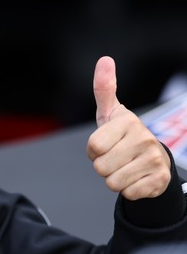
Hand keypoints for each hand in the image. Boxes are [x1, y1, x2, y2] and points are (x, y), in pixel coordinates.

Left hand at [87, 56, 170, 200]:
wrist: (153, 159)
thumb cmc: (123, 134)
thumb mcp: (111, 112)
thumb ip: (104, 88)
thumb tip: (105, 59)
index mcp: (129, 122)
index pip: (92, 147)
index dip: (94, 150)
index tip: (106, 143)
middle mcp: (145, 139)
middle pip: (100, 167)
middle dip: (103, 166)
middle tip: (116, 157)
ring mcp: (155, 160)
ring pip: (112, 182)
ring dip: (114, 178)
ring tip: (125, 167)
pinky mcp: (160, 181)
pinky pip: (127, 194)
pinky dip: (128, 190)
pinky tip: (136, 178)